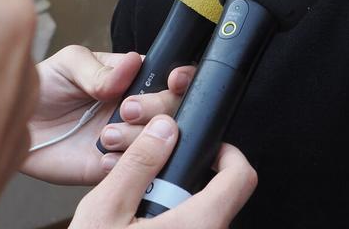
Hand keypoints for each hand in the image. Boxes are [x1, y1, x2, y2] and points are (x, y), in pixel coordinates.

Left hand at [21, 45, 192, 184]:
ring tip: (106, 134)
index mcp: (132, 79)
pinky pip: (133, 169)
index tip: (174, 80)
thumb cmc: (44, 88)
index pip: (171, 77)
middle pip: (173, 108)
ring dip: (138, 137)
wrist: (17, 125)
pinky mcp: (110, 167)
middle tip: (127, 108)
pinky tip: (103, 155)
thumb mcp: (70, 64)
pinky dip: (122, 162)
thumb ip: (101, 68)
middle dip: (157, 107)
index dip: (182, 78)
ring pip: (159, 140)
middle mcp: (135, 109)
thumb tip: (132, 64)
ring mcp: (127, 139)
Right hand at [70, 115, 255, 228]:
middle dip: (188, 188)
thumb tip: (165, 129)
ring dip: (177, 214)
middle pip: (219, 201)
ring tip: (136, 220)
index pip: (242, 177)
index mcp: (199, 226)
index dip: (228, 155)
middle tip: (150, 192)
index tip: (210, 150)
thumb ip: (139, 165)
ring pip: (202, 223)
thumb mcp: (106, 210)